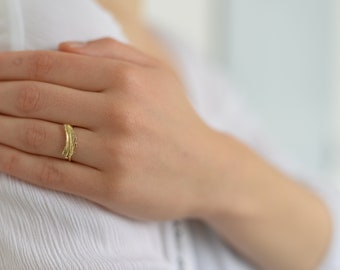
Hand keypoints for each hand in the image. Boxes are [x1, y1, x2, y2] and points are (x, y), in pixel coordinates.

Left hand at [0, 38, 222, 220]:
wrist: (207, 170)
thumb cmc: (177, 120)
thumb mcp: (157, 74)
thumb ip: (111, 52)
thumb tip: (60, 48)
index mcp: (127, 79)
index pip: (50, 65)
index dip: (8, 66)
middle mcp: (120, 113)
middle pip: (35, 99)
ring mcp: (115, 153)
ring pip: (35, 136)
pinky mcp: (111, 188)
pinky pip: (50, 173)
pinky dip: (14, 163)